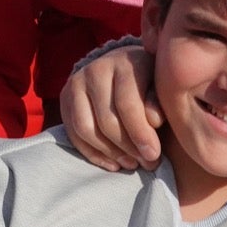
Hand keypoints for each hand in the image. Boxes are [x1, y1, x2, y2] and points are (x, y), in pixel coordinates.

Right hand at [59, 41, 162, 171]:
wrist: (121, 67)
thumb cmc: (149, 81)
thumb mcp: (161, 87)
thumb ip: (159, 102)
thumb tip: (154, 121)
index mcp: (125, 63)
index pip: (127, 104)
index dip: (140, 133)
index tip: (154, 155)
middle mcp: (96, 69)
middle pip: (106, 119)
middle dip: (128, 147)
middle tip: (146, 163)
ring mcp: (76, 82)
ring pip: (85, 129)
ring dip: (110, 153)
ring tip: (131, 163)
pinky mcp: (65, 97)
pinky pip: (73, 133)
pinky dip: (94, 154)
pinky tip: (114, 163)